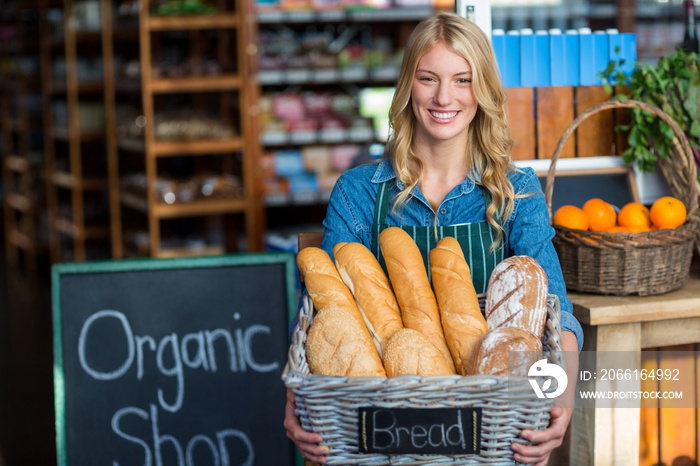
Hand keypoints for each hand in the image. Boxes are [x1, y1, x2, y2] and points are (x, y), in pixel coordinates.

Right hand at [284, 388, 328, 464]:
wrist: (299, 394)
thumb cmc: (299, 393)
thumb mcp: (299, 391)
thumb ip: (301, 392)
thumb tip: (310, 390)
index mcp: (290, 419)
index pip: (297, 431)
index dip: (307, 437)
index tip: (319, 437)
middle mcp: (292, 430)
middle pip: (301, 444)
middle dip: (313, 450)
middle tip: (326, 451)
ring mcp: (298, 436)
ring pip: (304, 450)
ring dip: (314, 456)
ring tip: (324, 460)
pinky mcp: (304, 439)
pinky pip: (307, 450)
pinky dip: (313, 457)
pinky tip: (320, 463)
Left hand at [511, 405, 571, 465]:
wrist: (562, 413)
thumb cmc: (556, 407)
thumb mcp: (557, 403)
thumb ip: (556, 406)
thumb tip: (554, 411)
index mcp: (558, 430)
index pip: (547, 436)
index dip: (535, 436)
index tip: (522, 433)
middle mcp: (555, 441)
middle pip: (542, 450)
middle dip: (527, 450)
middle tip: (514, 446)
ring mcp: (551, 447)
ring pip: (540, 458)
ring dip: (527, 459)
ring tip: (515, 456)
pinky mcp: (547, 450)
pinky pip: (541, 461)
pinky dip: (533, 465)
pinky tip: (523, 465)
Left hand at [512, 331, 577, 465]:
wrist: (564, 377)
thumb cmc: (554, 373)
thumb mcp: (549, 372)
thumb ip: (541, 374)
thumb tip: (532, 371)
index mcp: (562, 413)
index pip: (554, 430)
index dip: (540, 434)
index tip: (523, 431)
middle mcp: (560, 425)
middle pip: (550, 445)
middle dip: (532, 448)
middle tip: (514, 446)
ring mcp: (556, 432)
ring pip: (547, 451)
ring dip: (532, 456)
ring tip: (514, 454)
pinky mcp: (548, 436)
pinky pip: (544, 453)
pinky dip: (536, 461)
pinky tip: (522, 463)